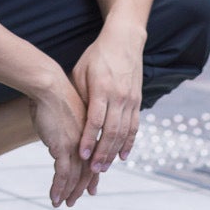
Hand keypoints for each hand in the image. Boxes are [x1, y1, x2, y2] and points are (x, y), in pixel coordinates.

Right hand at [28, 73, 92, 207]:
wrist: (50, 86)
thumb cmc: (54, 96)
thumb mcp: (68, 115)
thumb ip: (69, 129)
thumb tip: (60, 140)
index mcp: (90, 133)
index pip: (94, 159)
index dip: (92, 176)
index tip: (92, 189)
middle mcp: (87, 141)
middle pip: (87, 172)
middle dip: (81, 188)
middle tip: (75, 201)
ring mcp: (77, 145)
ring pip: (75, 177)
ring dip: (68, 193)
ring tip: (62, 204)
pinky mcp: (63, 148)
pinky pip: (62, 175)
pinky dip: (58, 188)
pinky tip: (54, 197)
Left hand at [70, 21, 144, 183]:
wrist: (124, 39)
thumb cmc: (97, 55)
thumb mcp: (82, 71)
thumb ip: (79, 94)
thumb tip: (72, 119)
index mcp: (102, 88)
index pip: (95, 120)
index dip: (88, 139)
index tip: (81, 154)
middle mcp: (119, 96)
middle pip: (111, 131)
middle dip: (102, 152)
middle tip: (93, 170)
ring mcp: (130, 99)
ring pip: (123, 132)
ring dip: (114, 152)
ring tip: (104, 167)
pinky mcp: (137, 100)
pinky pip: (134, 126)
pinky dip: (129, 142)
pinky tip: (123, 155)